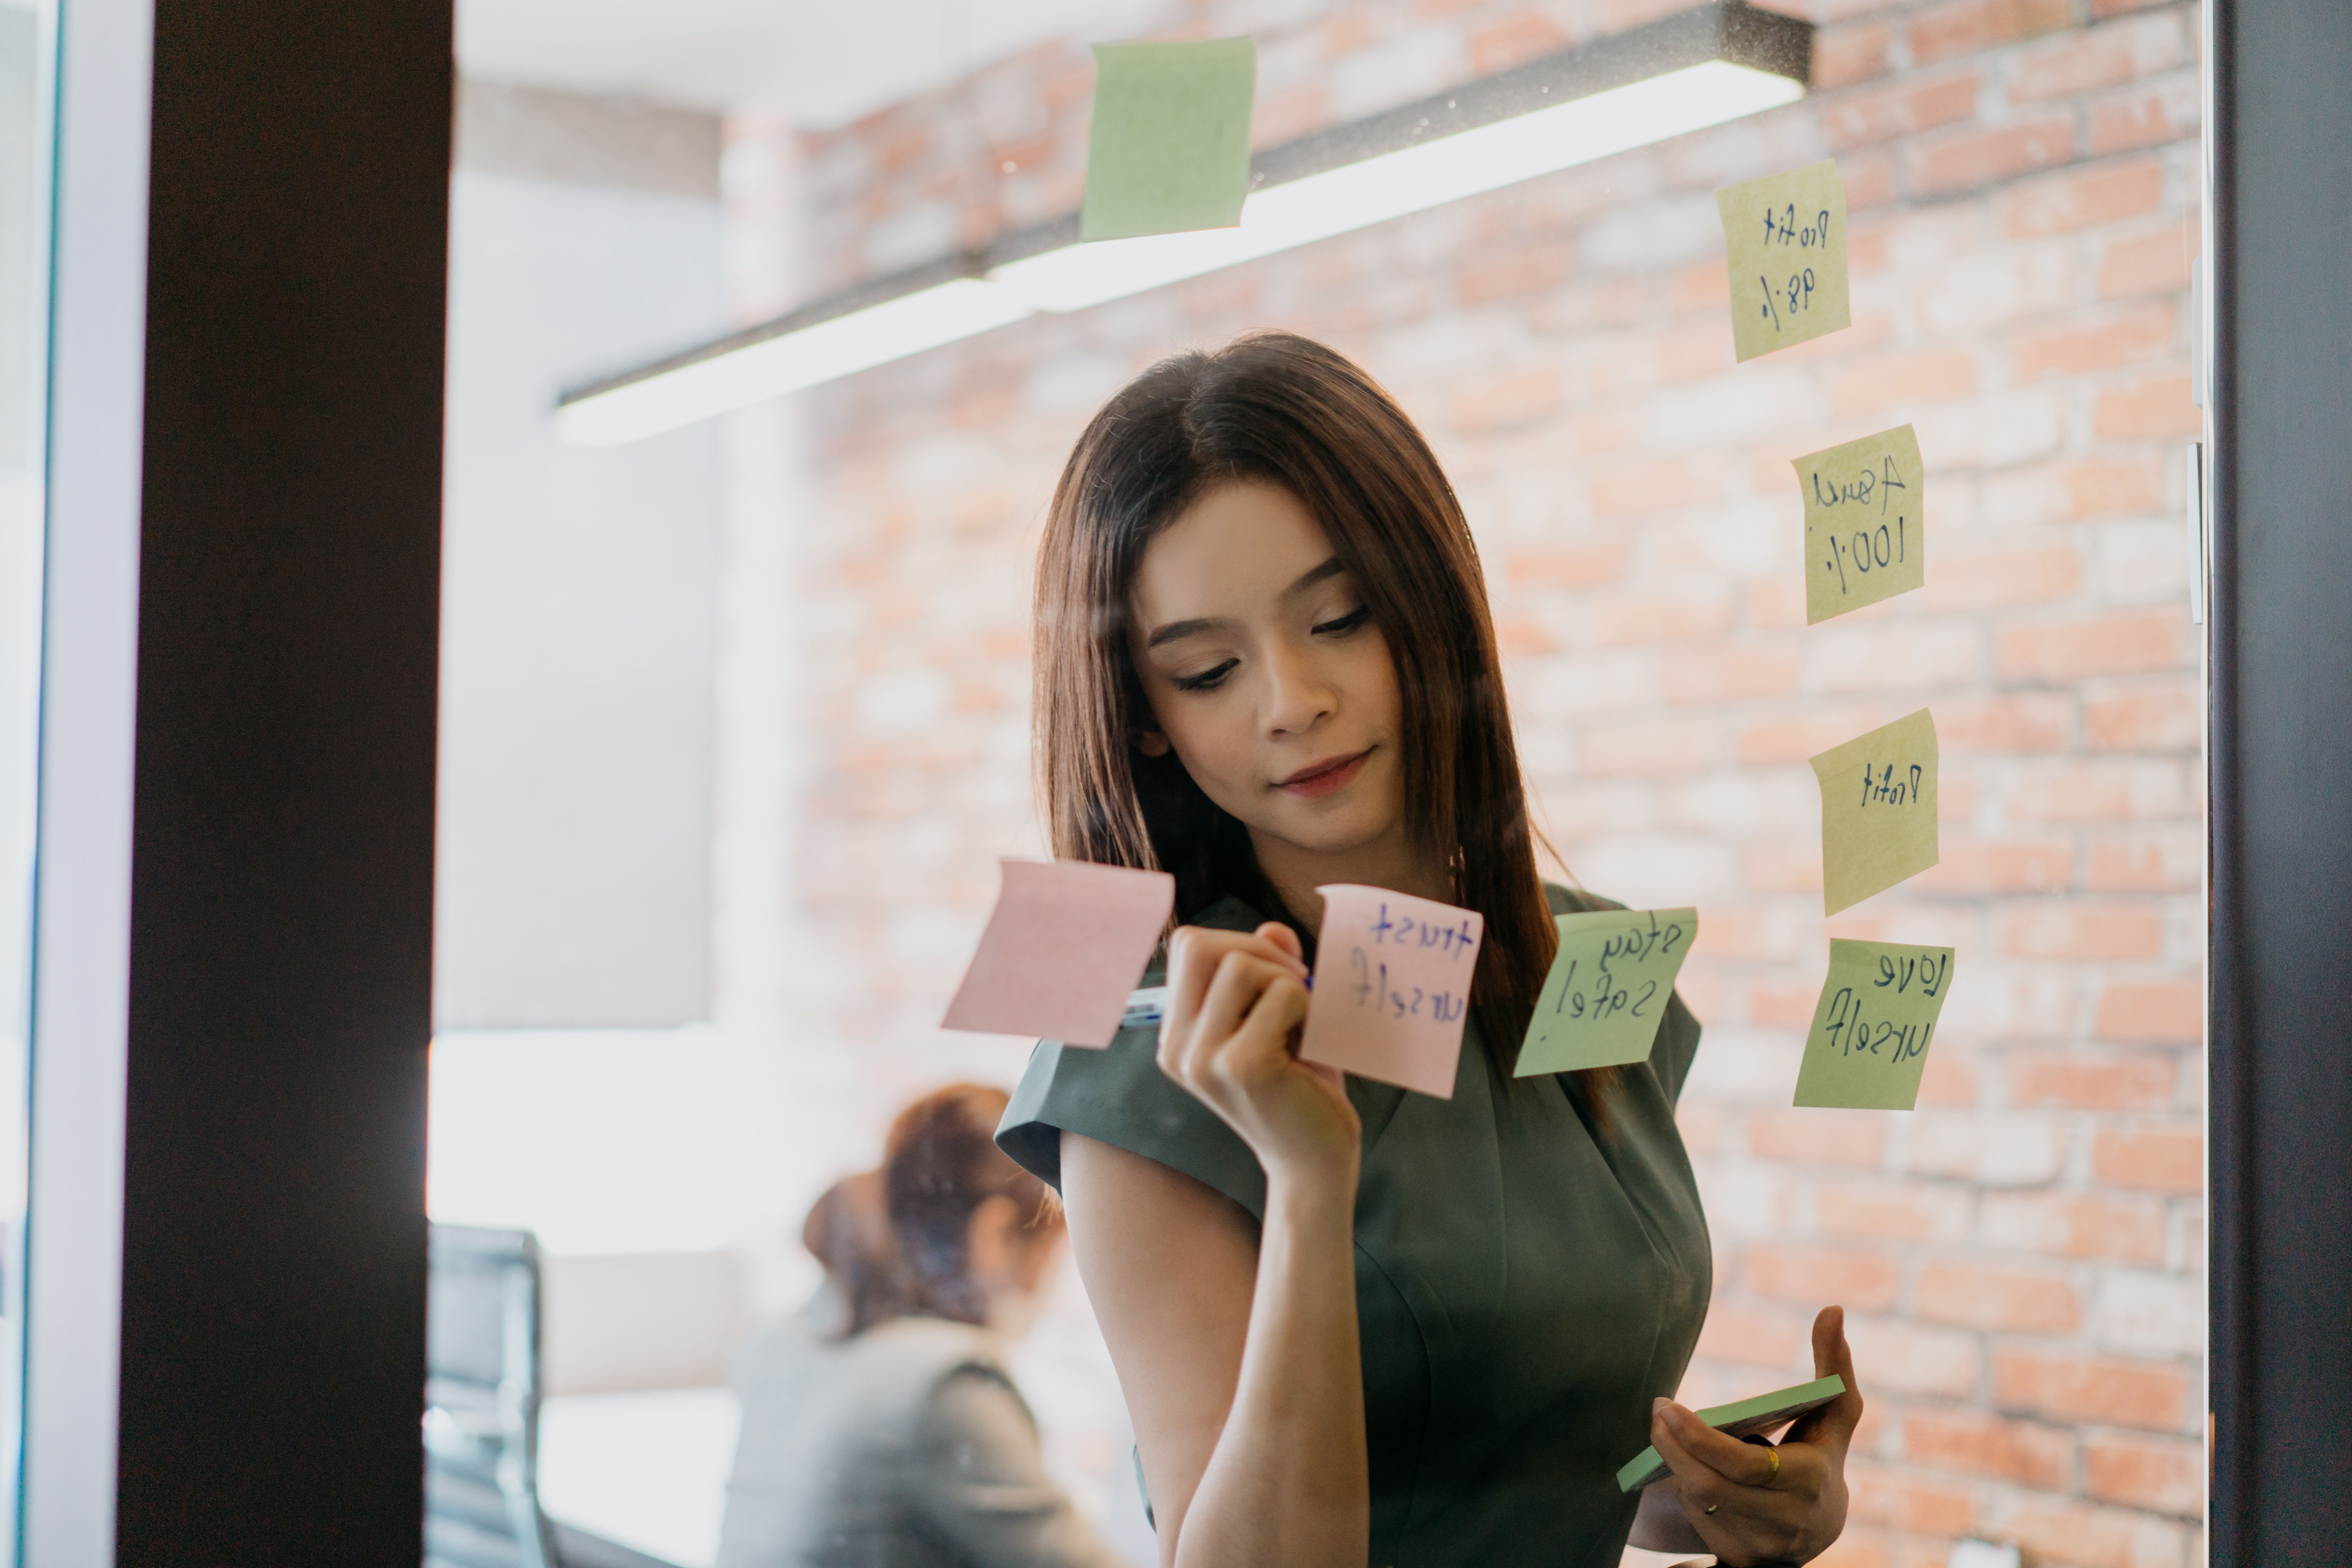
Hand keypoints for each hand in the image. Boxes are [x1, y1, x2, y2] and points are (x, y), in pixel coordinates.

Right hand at [1156, 922, 1359, 1187]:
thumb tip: (1273, 928)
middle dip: (1259, 952)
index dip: (1236, 944)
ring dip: (1287, 982)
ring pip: (1241, 965)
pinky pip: (1281, 994)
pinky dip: (1308, 1007)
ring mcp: (1203, 1058)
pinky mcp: (1241, 1066)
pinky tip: (1311, 1045)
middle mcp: (1177, 1047)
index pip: (1187, 946)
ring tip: (1303, 1023)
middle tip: (1297, 990)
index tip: (1277, 977)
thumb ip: (1270, 970)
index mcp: (1177, 1036)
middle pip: (1202, 945)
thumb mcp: (1281, 1020)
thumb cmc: (1301, 1087)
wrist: (1316, 1162)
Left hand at [1646, 1306, 1862, 1565]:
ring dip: (1676, 1467)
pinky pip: (1697, 1523)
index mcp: (1809, 1480)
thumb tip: (1832, 1309)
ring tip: (1666, 1436)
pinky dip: (1685, 1494)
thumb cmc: (1821, 1452)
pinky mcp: (1740, 1560)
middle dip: (1672, 1447)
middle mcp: (1788, 1520)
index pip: (1744, 1464)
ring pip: (1699, 1503)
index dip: (1698, 1438)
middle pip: (1710, 1485)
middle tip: (1654, 1413)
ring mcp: (1764, 1546)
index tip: (1664, 1406)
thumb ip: (1833, 1364)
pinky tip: (1684, 1471)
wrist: (1821, 1525)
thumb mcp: (1834, 1412)